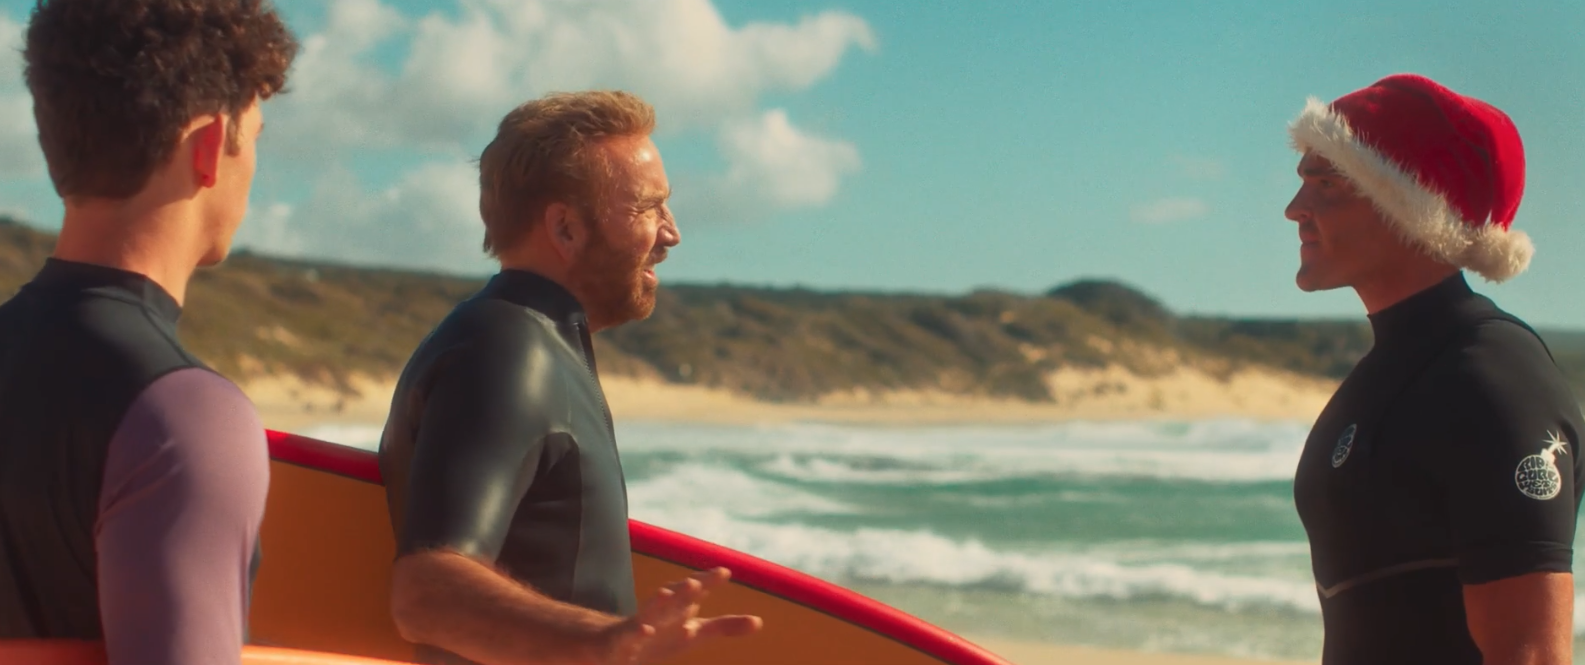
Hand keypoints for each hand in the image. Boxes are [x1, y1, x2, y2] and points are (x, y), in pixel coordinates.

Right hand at [596, 567, 762, 664]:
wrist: (615, 646)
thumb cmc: (661, 636)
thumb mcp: (695, 632)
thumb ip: (725, 626)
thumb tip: (759, 622)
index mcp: (678, 607)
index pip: (695, 590)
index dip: (708, 581)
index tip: (725, 572)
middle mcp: (660, 611)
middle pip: (673, 597)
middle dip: (684, 589)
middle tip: (697, 582)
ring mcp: (640, 624)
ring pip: (650, 611)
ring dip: (659, 602)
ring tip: (668, 594)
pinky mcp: (623, 640)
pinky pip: (630, 635)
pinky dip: (638, 632)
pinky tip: (647, 630)